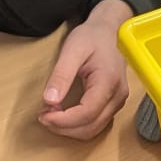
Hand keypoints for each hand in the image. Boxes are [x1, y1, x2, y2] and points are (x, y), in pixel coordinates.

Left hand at [42, 0, 132, 137]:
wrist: (109, 30)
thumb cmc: (93, 37)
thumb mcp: (72, 50)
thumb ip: (61, 75)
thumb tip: (49, 100)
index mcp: (108, 82)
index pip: (86, 113)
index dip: (63, 120)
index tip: (43, 115)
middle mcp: (117, 96)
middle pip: (90, 127)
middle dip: (64, 128)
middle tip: (43, 116)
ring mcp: (118, 101)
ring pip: (94, 130)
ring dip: (70, 129)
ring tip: (51, 115)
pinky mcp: (113, 103)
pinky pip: (96, 124)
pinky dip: (78, 125)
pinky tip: (63, 115)